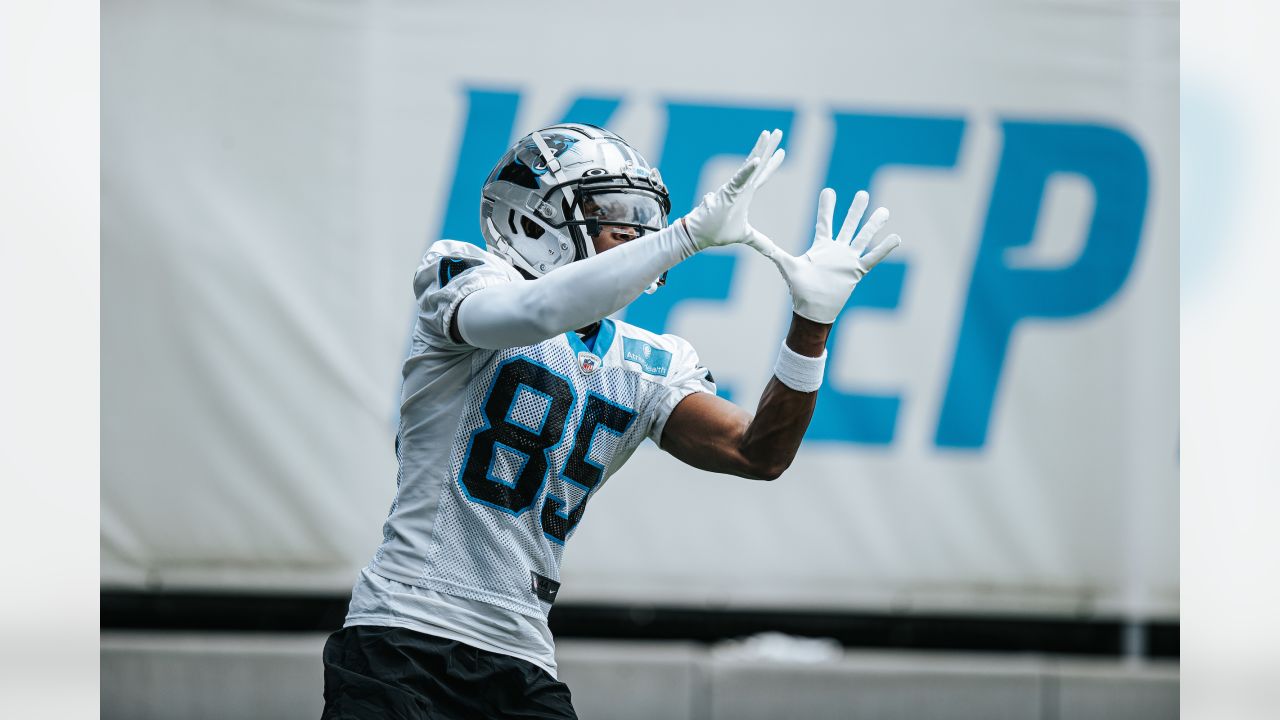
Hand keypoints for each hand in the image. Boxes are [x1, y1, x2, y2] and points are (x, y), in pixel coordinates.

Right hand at [681, 129, 784, 251]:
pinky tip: (757, 159)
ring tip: (768, 134)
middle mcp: (741, 187)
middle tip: (778, 131)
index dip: (772, 163)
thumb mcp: (746, 236)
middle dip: (768, 147)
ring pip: (750, 165)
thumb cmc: (717, 232)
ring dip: (759, 149)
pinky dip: (748, 170)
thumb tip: (773, 251)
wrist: (699, 235)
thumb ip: (760, 241)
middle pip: (758, 164)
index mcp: (746, 193)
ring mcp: (734, 188)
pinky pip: (739, 179)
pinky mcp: (727, 193)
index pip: (762, 175)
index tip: (782, 151)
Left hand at [754, 188, 900, 323]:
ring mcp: (848, 259)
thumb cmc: (799, 289)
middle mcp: (837, 250)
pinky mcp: (857, 271)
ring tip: (884, 209)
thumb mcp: (786, 266)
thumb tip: (755, 241)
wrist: (813, 310)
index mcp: (821, 246)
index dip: (826, 207)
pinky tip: (896, 237)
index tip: (829, 190)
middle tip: (862, 193)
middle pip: (848, 225)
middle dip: (855, 209)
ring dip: (873, 224)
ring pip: (863, 237)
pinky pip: (873, 257)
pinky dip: (884, 248)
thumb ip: (773, 251)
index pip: (825, 221)